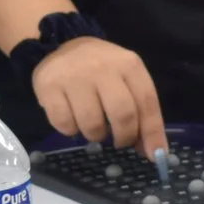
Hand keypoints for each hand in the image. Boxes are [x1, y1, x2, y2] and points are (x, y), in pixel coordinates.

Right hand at [31, 36, 168, 156]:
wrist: (64, 47)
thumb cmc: (102, 70)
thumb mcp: (127, 81)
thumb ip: (141, 112)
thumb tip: (152, 152)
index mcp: (128, 64)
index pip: (147, 102)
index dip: (153, 133)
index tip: (155, 155)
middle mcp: (102, 67)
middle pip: (122, 115)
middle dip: (124, 137)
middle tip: (119, 141)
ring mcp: (73, 75)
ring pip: (92, 124)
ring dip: (96, 135)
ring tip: (94, 126)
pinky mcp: (48, 85)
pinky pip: (64, 124)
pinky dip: (70, 130)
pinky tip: (72, 118)